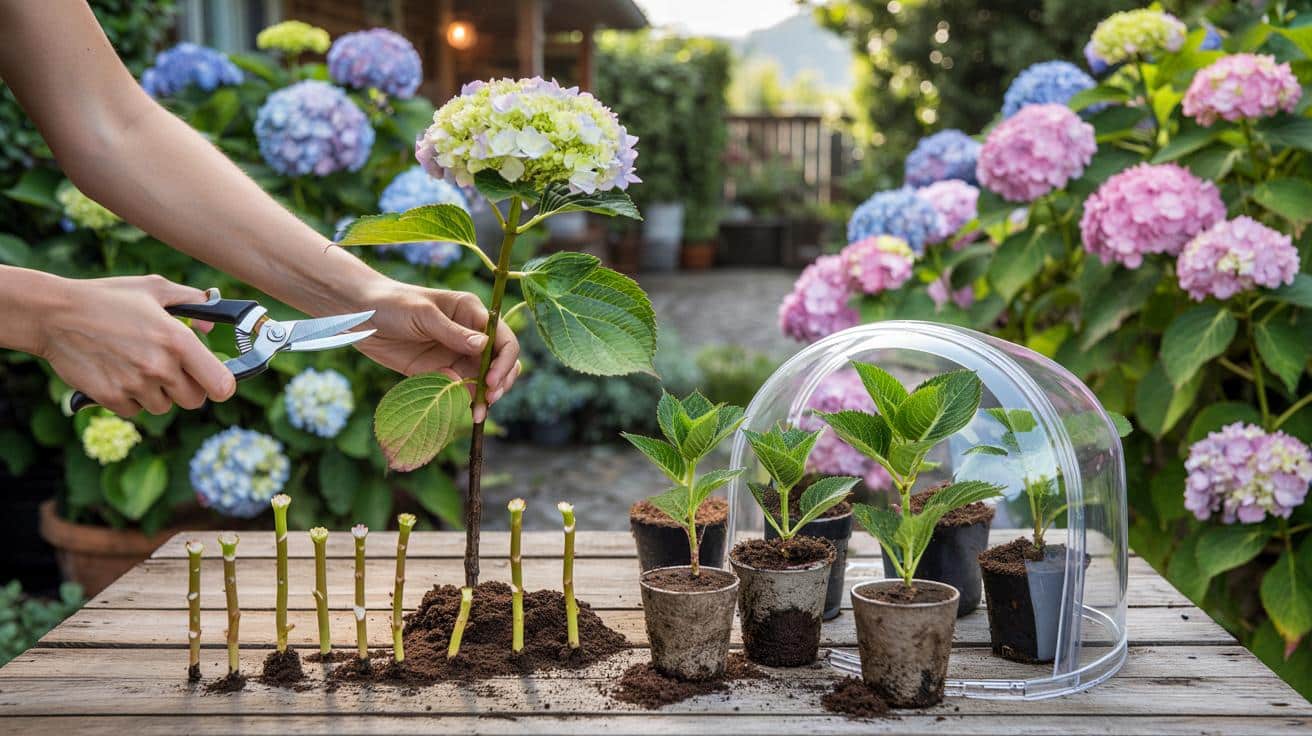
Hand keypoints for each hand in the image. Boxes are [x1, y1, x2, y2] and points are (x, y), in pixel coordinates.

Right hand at [36, 275, 235, 416]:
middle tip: (171, 370)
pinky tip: (118, 374)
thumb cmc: (107, 298)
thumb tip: (211, 326)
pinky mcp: (111, 398)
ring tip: (138, 367)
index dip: (221, 385)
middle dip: (187, 388)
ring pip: (164, 406)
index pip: (221, 384)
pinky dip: (130, 399)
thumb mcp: (154, 288)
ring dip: (157, 393)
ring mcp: (135, 385)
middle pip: (195, 400)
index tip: (213, 380)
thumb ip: (192, 302)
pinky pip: (135, 411)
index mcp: (177, 340)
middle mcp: (160, 366)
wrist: (54, 314)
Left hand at [351, 279, 520, 421]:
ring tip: (479, 413)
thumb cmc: (392, 303)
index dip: (503, 361)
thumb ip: (453, 332)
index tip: (491, 381)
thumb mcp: (423, 315)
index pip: (503, 339)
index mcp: (471, 313)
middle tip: (489, 400)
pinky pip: (459, 389)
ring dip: (485, 396)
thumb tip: (485, 346)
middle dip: (500, 381)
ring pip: (482, 379)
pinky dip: (464, 401)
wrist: (359, 315)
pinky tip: (462, 410)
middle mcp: (469, 335)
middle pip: (499, 362)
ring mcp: (455, 355)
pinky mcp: (438, 372)